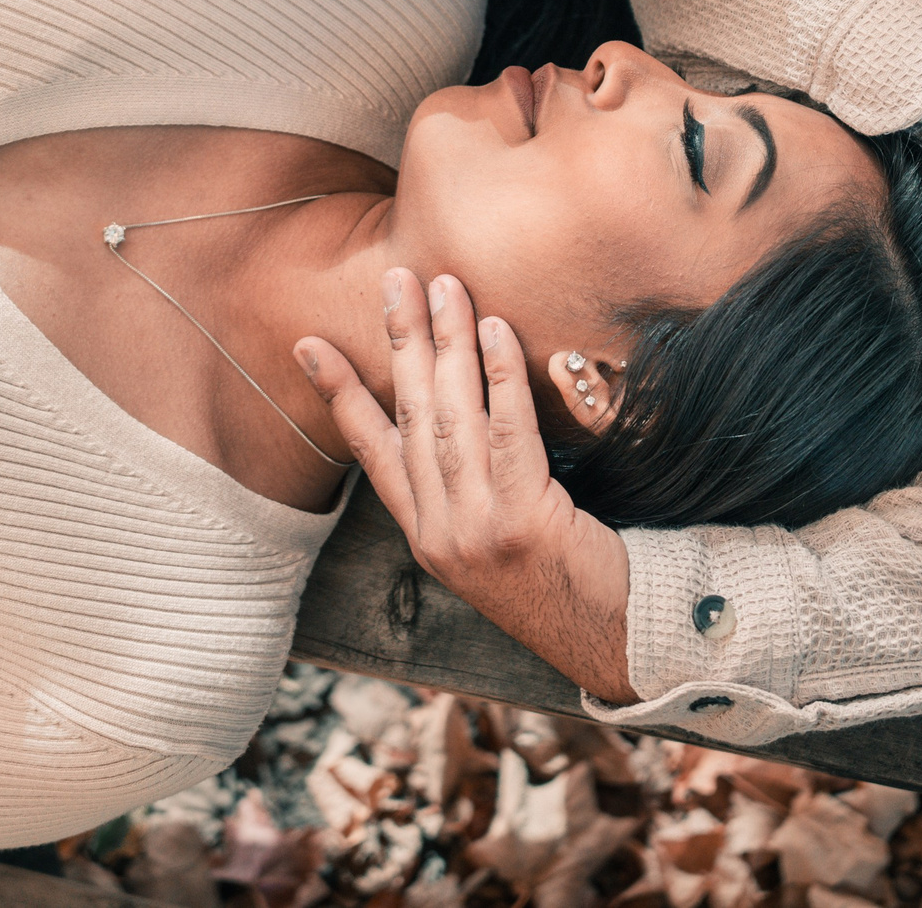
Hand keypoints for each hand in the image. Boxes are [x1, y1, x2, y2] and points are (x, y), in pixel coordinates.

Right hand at [297, 268, 638, 703]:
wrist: (613, 643)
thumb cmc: (568, 581)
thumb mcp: (499, 541)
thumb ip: (473, 486)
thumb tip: (467, 406)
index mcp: (426, 535)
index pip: (371, 453)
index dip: (339, 396)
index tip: (308, 345)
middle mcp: (440, 532)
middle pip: (411, 417)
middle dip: (400, 342)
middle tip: (397, 279)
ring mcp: (476, 529)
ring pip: (452, 417)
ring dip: (447, 344)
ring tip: (445, 287)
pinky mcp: (522, 522)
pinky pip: (508, 433)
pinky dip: (500, 377)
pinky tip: (495, 331)